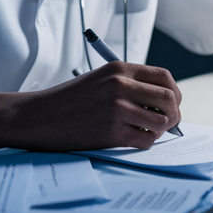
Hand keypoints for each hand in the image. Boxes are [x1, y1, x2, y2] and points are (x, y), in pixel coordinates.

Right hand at [4, 62, 181, 150]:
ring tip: (146, 132)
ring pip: (161, 122)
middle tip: (167, 124)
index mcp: (120, 69)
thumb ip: (130, 85)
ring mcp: (116, 108)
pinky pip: (145, 141)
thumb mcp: (100, 80)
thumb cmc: (69, 101)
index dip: (174, 93)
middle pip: (169, 99)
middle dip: (174, 114)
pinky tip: (133, 140)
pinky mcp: (111, 131)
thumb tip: (165, 104)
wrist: (37, 116)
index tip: (171, 105)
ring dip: (159, 131)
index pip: (165, 78)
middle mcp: (121, 85)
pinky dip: (145, 143)